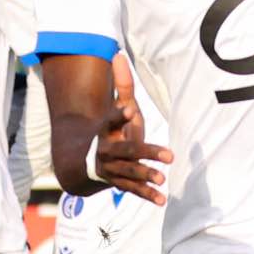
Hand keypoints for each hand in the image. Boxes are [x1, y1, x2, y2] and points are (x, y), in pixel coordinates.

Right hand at [93, 55, 170, 205]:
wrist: (84, 164)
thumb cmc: (110, 131)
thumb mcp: (118, 108)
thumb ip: (122, 86)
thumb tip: (118, 54)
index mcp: (106, 130)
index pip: (110, 121)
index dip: (118, 115)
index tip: (129, 109)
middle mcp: (106, 150)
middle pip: (124, 150)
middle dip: (145, 152)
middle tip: (170, 156)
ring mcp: (111, 168)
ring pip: (128, 172)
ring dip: (145, 175)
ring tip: (162, 178)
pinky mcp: (119, 183)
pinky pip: (132, 190)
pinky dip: (147, 195)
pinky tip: (162, 199)